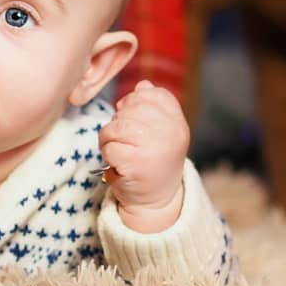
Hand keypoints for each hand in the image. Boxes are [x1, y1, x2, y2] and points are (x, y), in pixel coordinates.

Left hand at [101, 80, 188, 226]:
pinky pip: (109, 147)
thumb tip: (143, 85)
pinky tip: (118, 165)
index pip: (151, 94)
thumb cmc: (154, 160)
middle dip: (118, 123)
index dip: (135, 104)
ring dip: (109, 139)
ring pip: (115, 127)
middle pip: (129, 109)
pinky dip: (107, 155)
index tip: (137, 122)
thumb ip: (152, 106)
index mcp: (177, 122)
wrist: (157, 200)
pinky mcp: (135, 163)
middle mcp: (170, 132)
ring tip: (120, 152)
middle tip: (125, 141)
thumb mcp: (161, 131)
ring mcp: (154, 147)